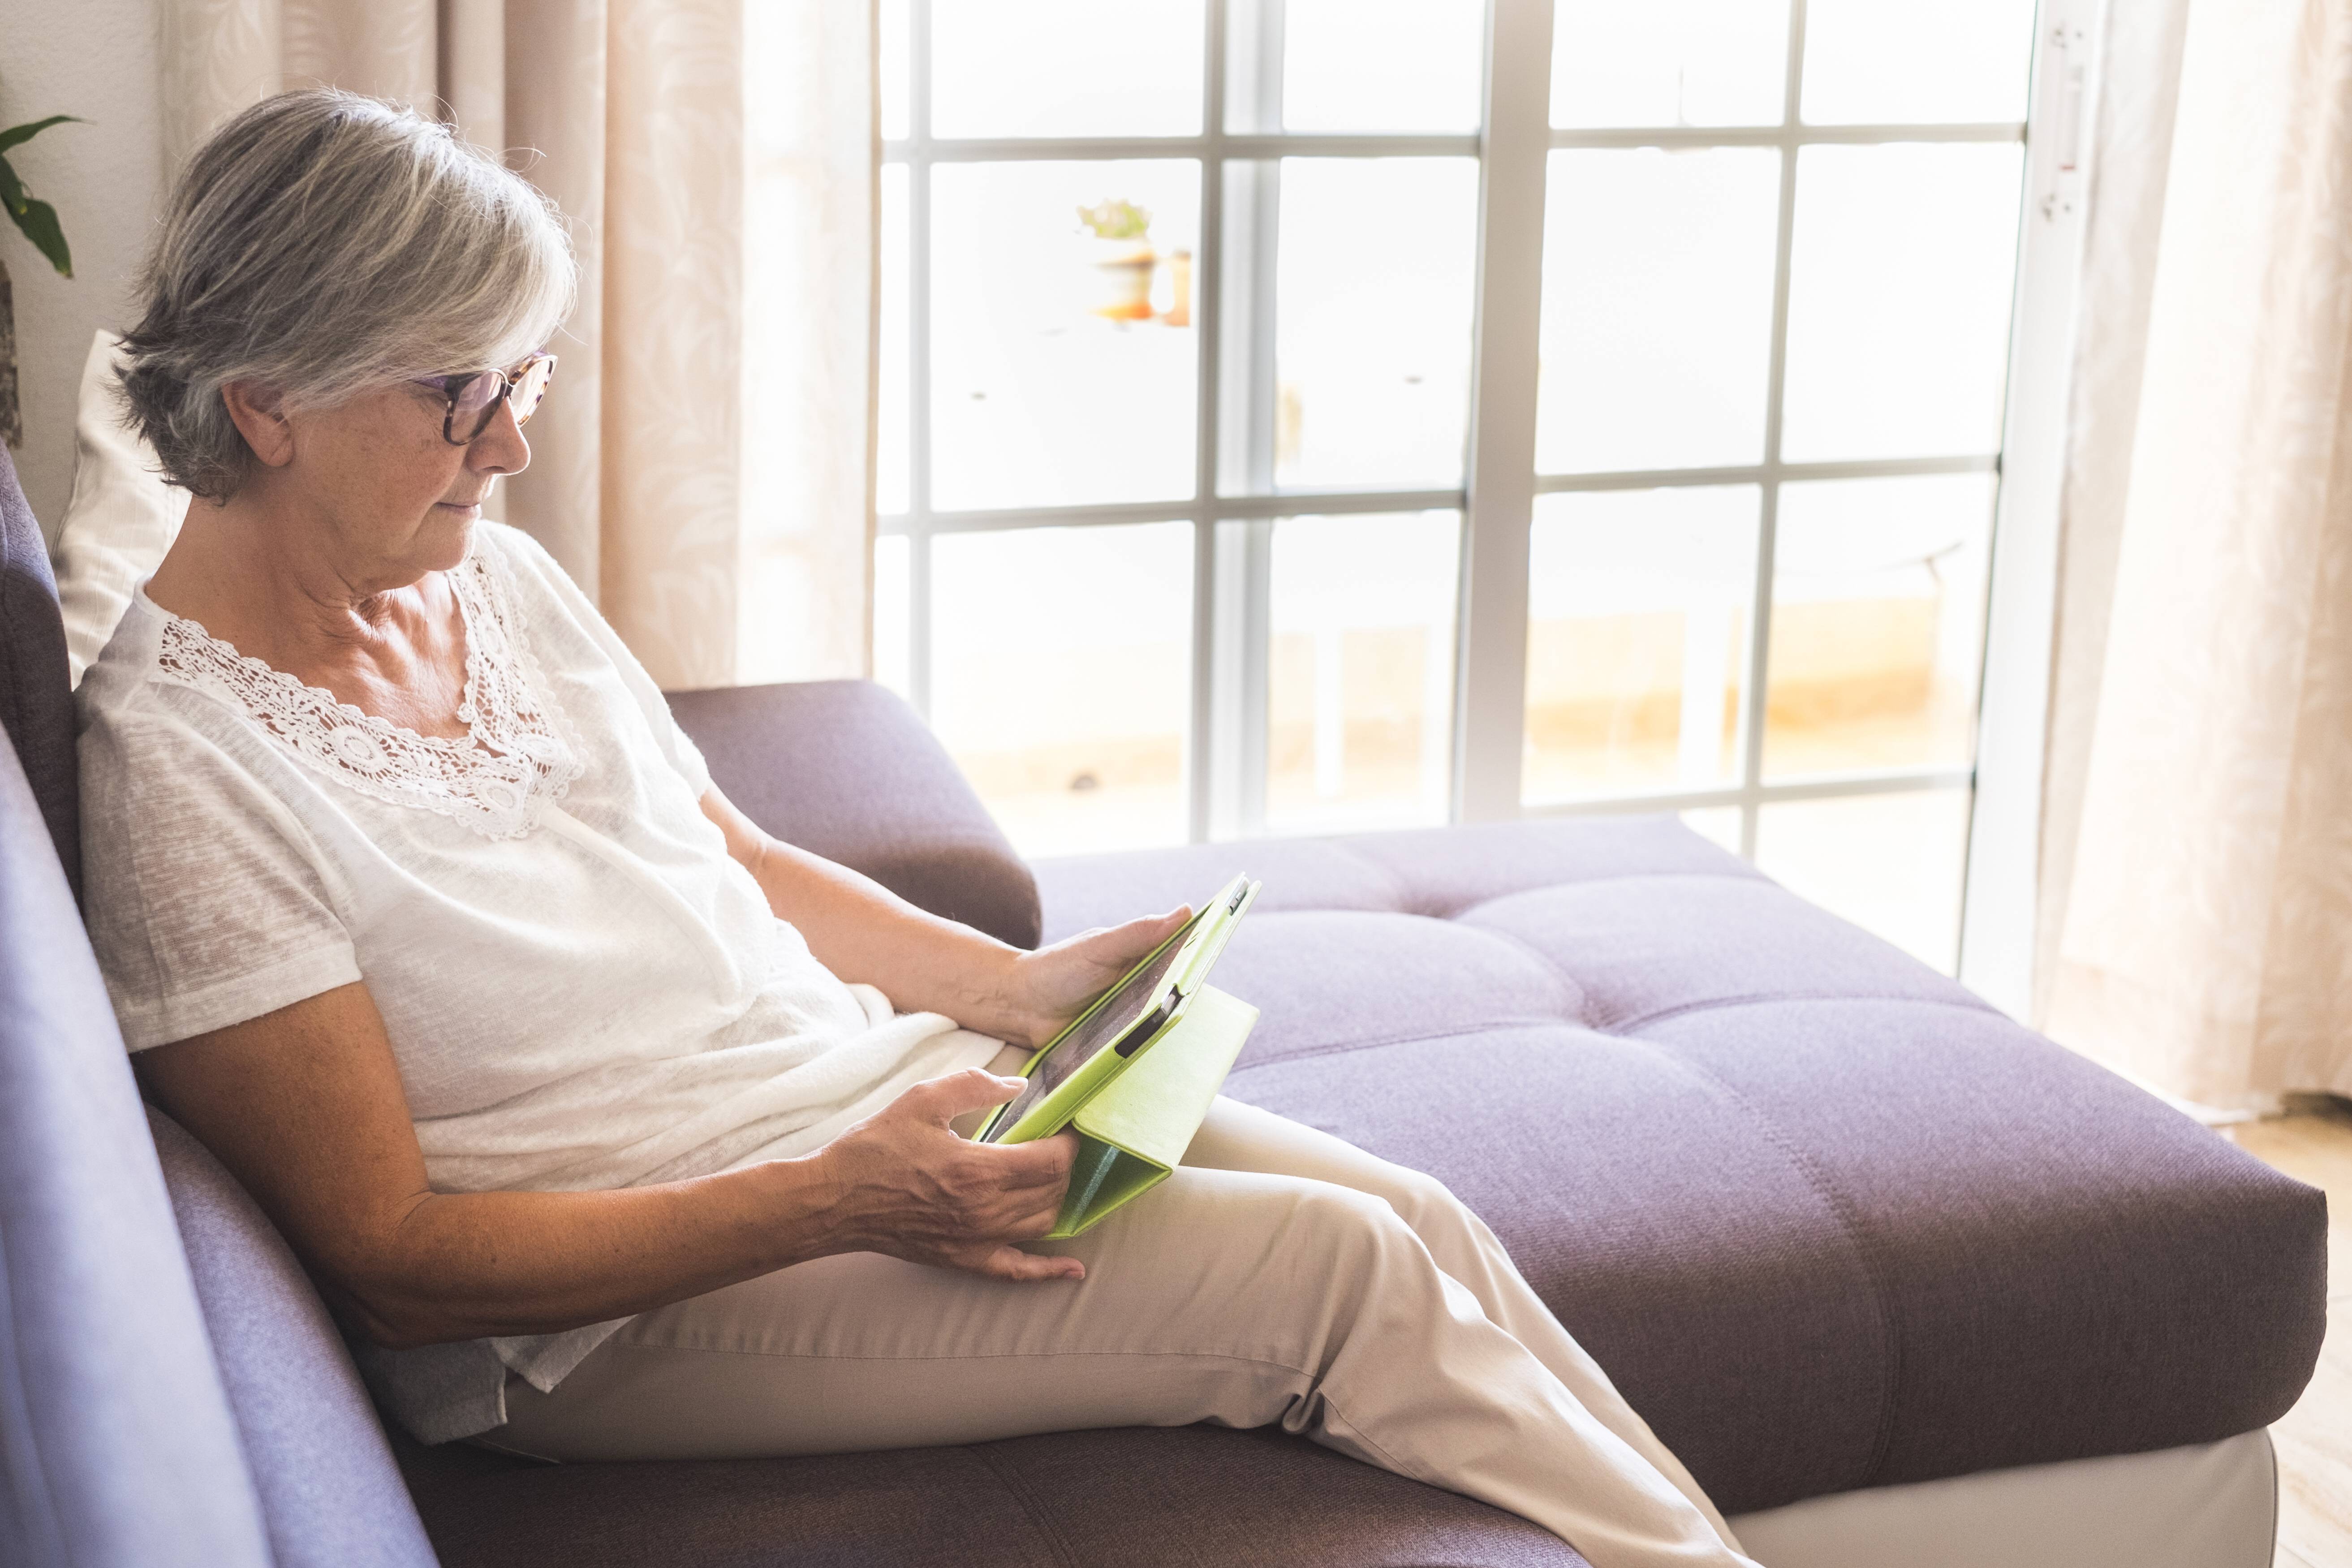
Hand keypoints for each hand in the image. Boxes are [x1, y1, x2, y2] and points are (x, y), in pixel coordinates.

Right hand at [814, 1069, 1086, 1281]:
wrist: (833, 1201)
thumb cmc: (874, 1149)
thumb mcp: (922, 1100)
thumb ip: (974, 1087)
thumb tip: (1018, 1086)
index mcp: (977, 1170)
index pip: (1051, 1161)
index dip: (1069, 1142)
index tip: (1067, 1126)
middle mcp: (984, 1211)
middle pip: (1052, 1191)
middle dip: (1064, 1166)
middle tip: (1056, 1145)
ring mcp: (976, 1241)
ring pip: (1042, 1224)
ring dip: (1056, 1199)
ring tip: (1052, 1177)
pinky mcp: (964, 1260)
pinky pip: (1018, 1272)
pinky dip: (1049, 1272)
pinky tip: (1074, 1269)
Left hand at [991, 906, 1191, 1048]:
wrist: (1017, 1007)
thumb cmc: (1056, 969)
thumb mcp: (1099, 948)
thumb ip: (1139, 934)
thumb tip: (1184, 912)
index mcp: (1141, 958)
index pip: (1182, 954)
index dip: (1204, 953)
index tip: (1225, 953)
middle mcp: (1141, 988)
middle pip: (1178, 994)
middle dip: (1194, 999)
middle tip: (1209, 1004)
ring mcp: (1130, 1018)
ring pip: (1163, 1025)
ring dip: (1174, 1031)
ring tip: (1192, 1039)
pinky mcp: (1117, 1045)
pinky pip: (1140, 1050)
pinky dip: (1151, 1054)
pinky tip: (1163, 1061)